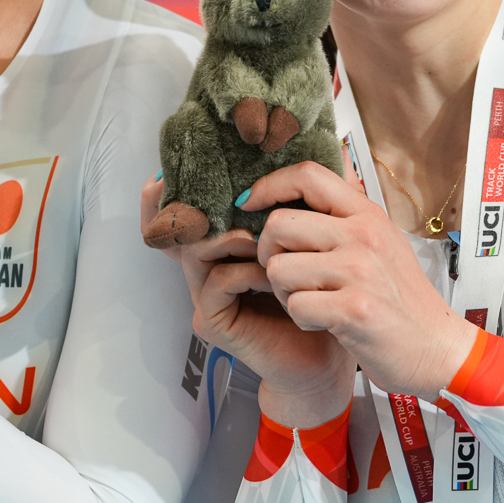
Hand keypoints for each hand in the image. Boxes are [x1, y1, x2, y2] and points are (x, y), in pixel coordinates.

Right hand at [140, 176, 353, 425]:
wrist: (325, 355)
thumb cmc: (320, 298)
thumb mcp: (313, 241)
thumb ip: (311, 200)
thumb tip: (331, 147)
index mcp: (224, 248)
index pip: (188, 215)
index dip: (172, 193)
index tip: (172, 167)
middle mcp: (207, 269)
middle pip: (178, 229)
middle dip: (184, 204)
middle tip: (206, 183)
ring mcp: (206, 297)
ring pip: (197, 251)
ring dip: (231, 236)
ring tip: (260, 235)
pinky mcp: (215, 323)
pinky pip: (218, 284)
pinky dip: (244, 271)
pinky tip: (270, 273)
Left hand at [244, 162, 478, 399]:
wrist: (437, 349)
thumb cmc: (403, 299)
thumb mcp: (382, 241)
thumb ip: (347, 213)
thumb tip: (313, 173)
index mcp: (367, 215)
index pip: (308, 175)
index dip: (269, 185)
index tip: (249, 202)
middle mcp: (363, 235)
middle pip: (278, 225)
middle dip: (268, 253)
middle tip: (286, 274)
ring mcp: (359, 271)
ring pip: (279, 268)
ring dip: (284, 292)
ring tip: (311, 301)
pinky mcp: (354, 309)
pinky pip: (295, 305)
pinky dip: (302, 319)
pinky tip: (325, 322)